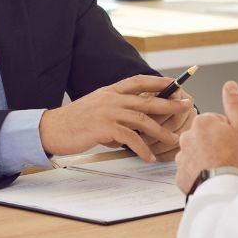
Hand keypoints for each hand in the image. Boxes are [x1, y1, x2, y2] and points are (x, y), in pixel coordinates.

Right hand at [39, 75, 192, 161]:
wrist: (51, 129)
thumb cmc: (72, 121)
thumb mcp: (95, 107)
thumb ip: (113, 109)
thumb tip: (131, 121)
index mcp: (109, 91)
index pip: (138, 81)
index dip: (157, 81)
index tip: (174, 83)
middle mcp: (111, 98)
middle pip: (146, 99)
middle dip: (169, 103)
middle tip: (186, 106)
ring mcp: (108, 112)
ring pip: (142, 119)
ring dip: (161, 131)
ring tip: (174, 139)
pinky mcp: (104, 128)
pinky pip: (130, 138)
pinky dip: (142, 148)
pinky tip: (149, 156)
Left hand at [175, 81, 237, 193]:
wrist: (225, 188)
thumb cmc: (235, 160)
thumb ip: (234, 103)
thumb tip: (229, 85)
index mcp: (202, 122)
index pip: (217, 121)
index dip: (229, 132)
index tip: (234, 142)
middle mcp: (187, 137)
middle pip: (206, 137)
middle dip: (218, 145)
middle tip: (231, 156)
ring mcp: (182, 157)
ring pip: (198, 153)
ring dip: (209, 159)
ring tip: (223, 169)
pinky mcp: (181, 175)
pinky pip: (192, 170)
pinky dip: (201, 173)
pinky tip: (213, 177)